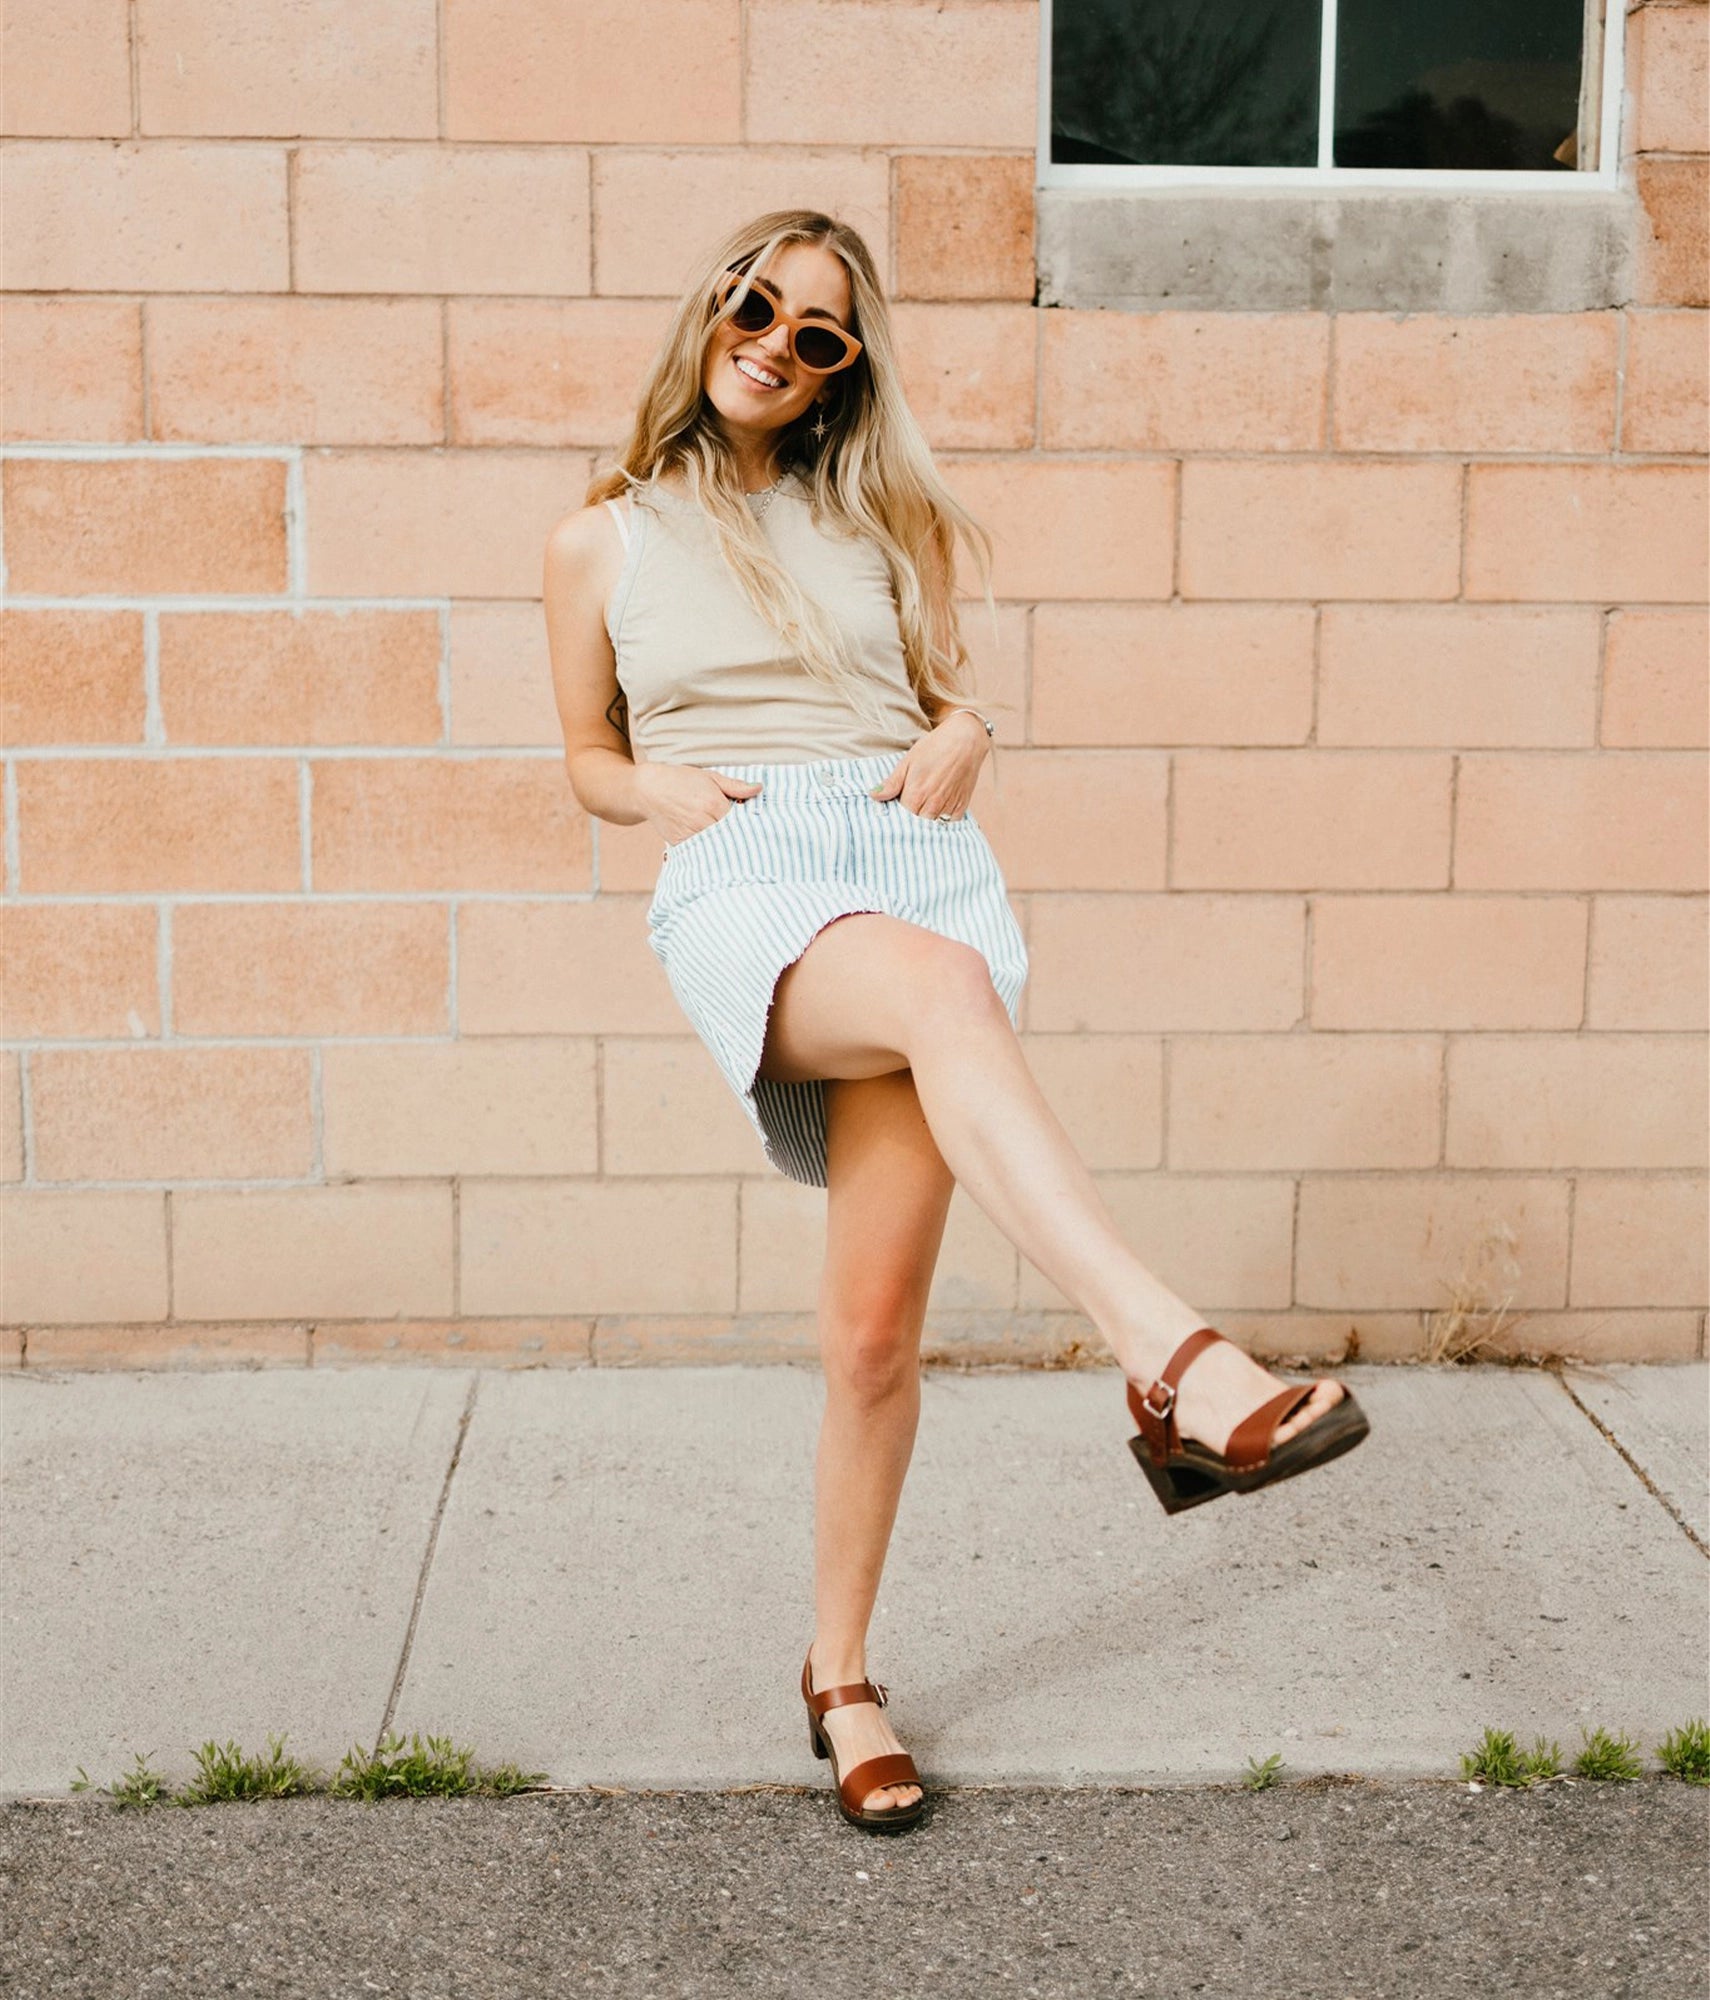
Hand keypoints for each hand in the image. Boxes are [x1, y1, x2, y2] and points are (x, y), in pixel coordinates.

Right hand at [637, 762, 762, 844]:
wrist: (649, 789)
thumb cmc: (682, 780)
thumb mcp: (710, 777)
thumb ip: (736, 786)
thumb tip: (758, 789)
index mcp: (713, 803)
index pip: (741, 822)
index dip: (749, 825)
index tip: (757, 828)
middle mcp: (701, 821)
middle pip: (730, 837)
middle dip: (740, 839)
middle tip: (752, 843)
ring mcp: (689, 835)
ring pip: (717, 848)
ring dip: (726, 847)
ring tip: (737, 848)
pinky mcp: (680, 845)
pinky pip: (701, 852)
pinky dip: (710, 852)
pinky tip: (718, 850)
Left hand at [868, 708, 987, 817]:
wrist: (965, 740)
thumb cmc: (934, 747)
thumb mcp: (908, 761)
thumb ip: (892, 783)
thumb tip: (874, 796)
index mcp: (916, 795)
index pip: (901, 819)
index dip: (897, 815)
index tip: (896, 808)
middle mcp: (933, 805)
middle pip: (916, 825)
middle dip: (911, 819)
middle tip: (911, 806)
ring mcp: (949, 807)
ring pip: (933, 825)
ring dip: (927, 819)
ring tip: (925, 804)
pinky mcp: (962, 807)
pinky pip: (949, 822)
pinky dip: (943, 818)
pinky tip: (940, 805)